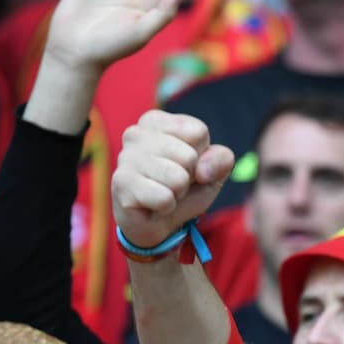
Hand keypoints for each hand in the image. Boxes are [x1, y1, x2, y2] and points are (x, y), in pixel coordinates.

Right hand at [112, 110, 233, 247]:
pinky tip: (153, 203)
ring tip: (164, 192)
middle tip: (174, 182)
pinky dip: (167, 207)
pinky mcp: (122, 183)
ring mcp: (126, 157)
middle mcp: (136, 133)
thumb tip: (202, 169)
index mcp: (156, 121)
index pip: (198, 132)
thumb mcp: (212, 170)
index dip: (202, 156)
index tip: (187, 165)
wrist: (158, 222)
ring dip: (178, 192)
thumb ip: (221, 159)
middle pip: (189, 156)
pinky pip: (164, 198)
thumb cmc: (183, 188)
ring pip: (178, 178)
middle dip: (190, 176)